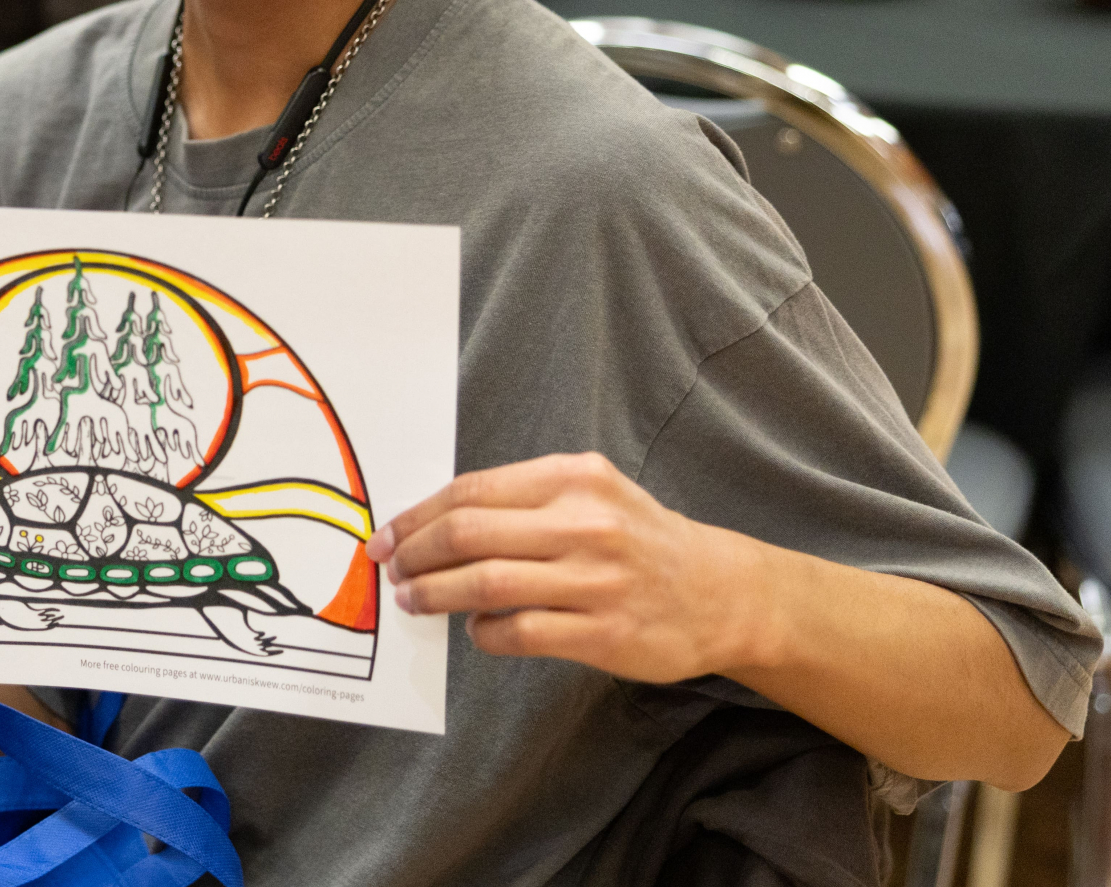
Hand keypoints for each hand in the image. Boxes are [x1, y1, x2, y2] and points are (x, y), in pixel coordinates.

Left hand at [367, 452, 767, 685]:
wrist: (722, 592)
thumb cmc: (638, 540)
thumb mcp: (589, 495)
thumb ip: (522, 502)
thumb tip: (434, 525)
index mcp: (572, 477)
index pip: (471, 492)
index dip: (417, 516)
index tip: (388, 536)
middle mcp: (584, 522)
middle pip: (468, 534)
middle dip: (415, 554)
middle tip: (392, 571)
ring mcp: (596, 579)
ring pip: (486, 584)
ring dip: (435, 594)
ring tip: (414, 601)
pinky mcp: (603, 632)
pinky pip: (519, 632)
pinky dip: (485, 633)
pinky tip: (477, 630)